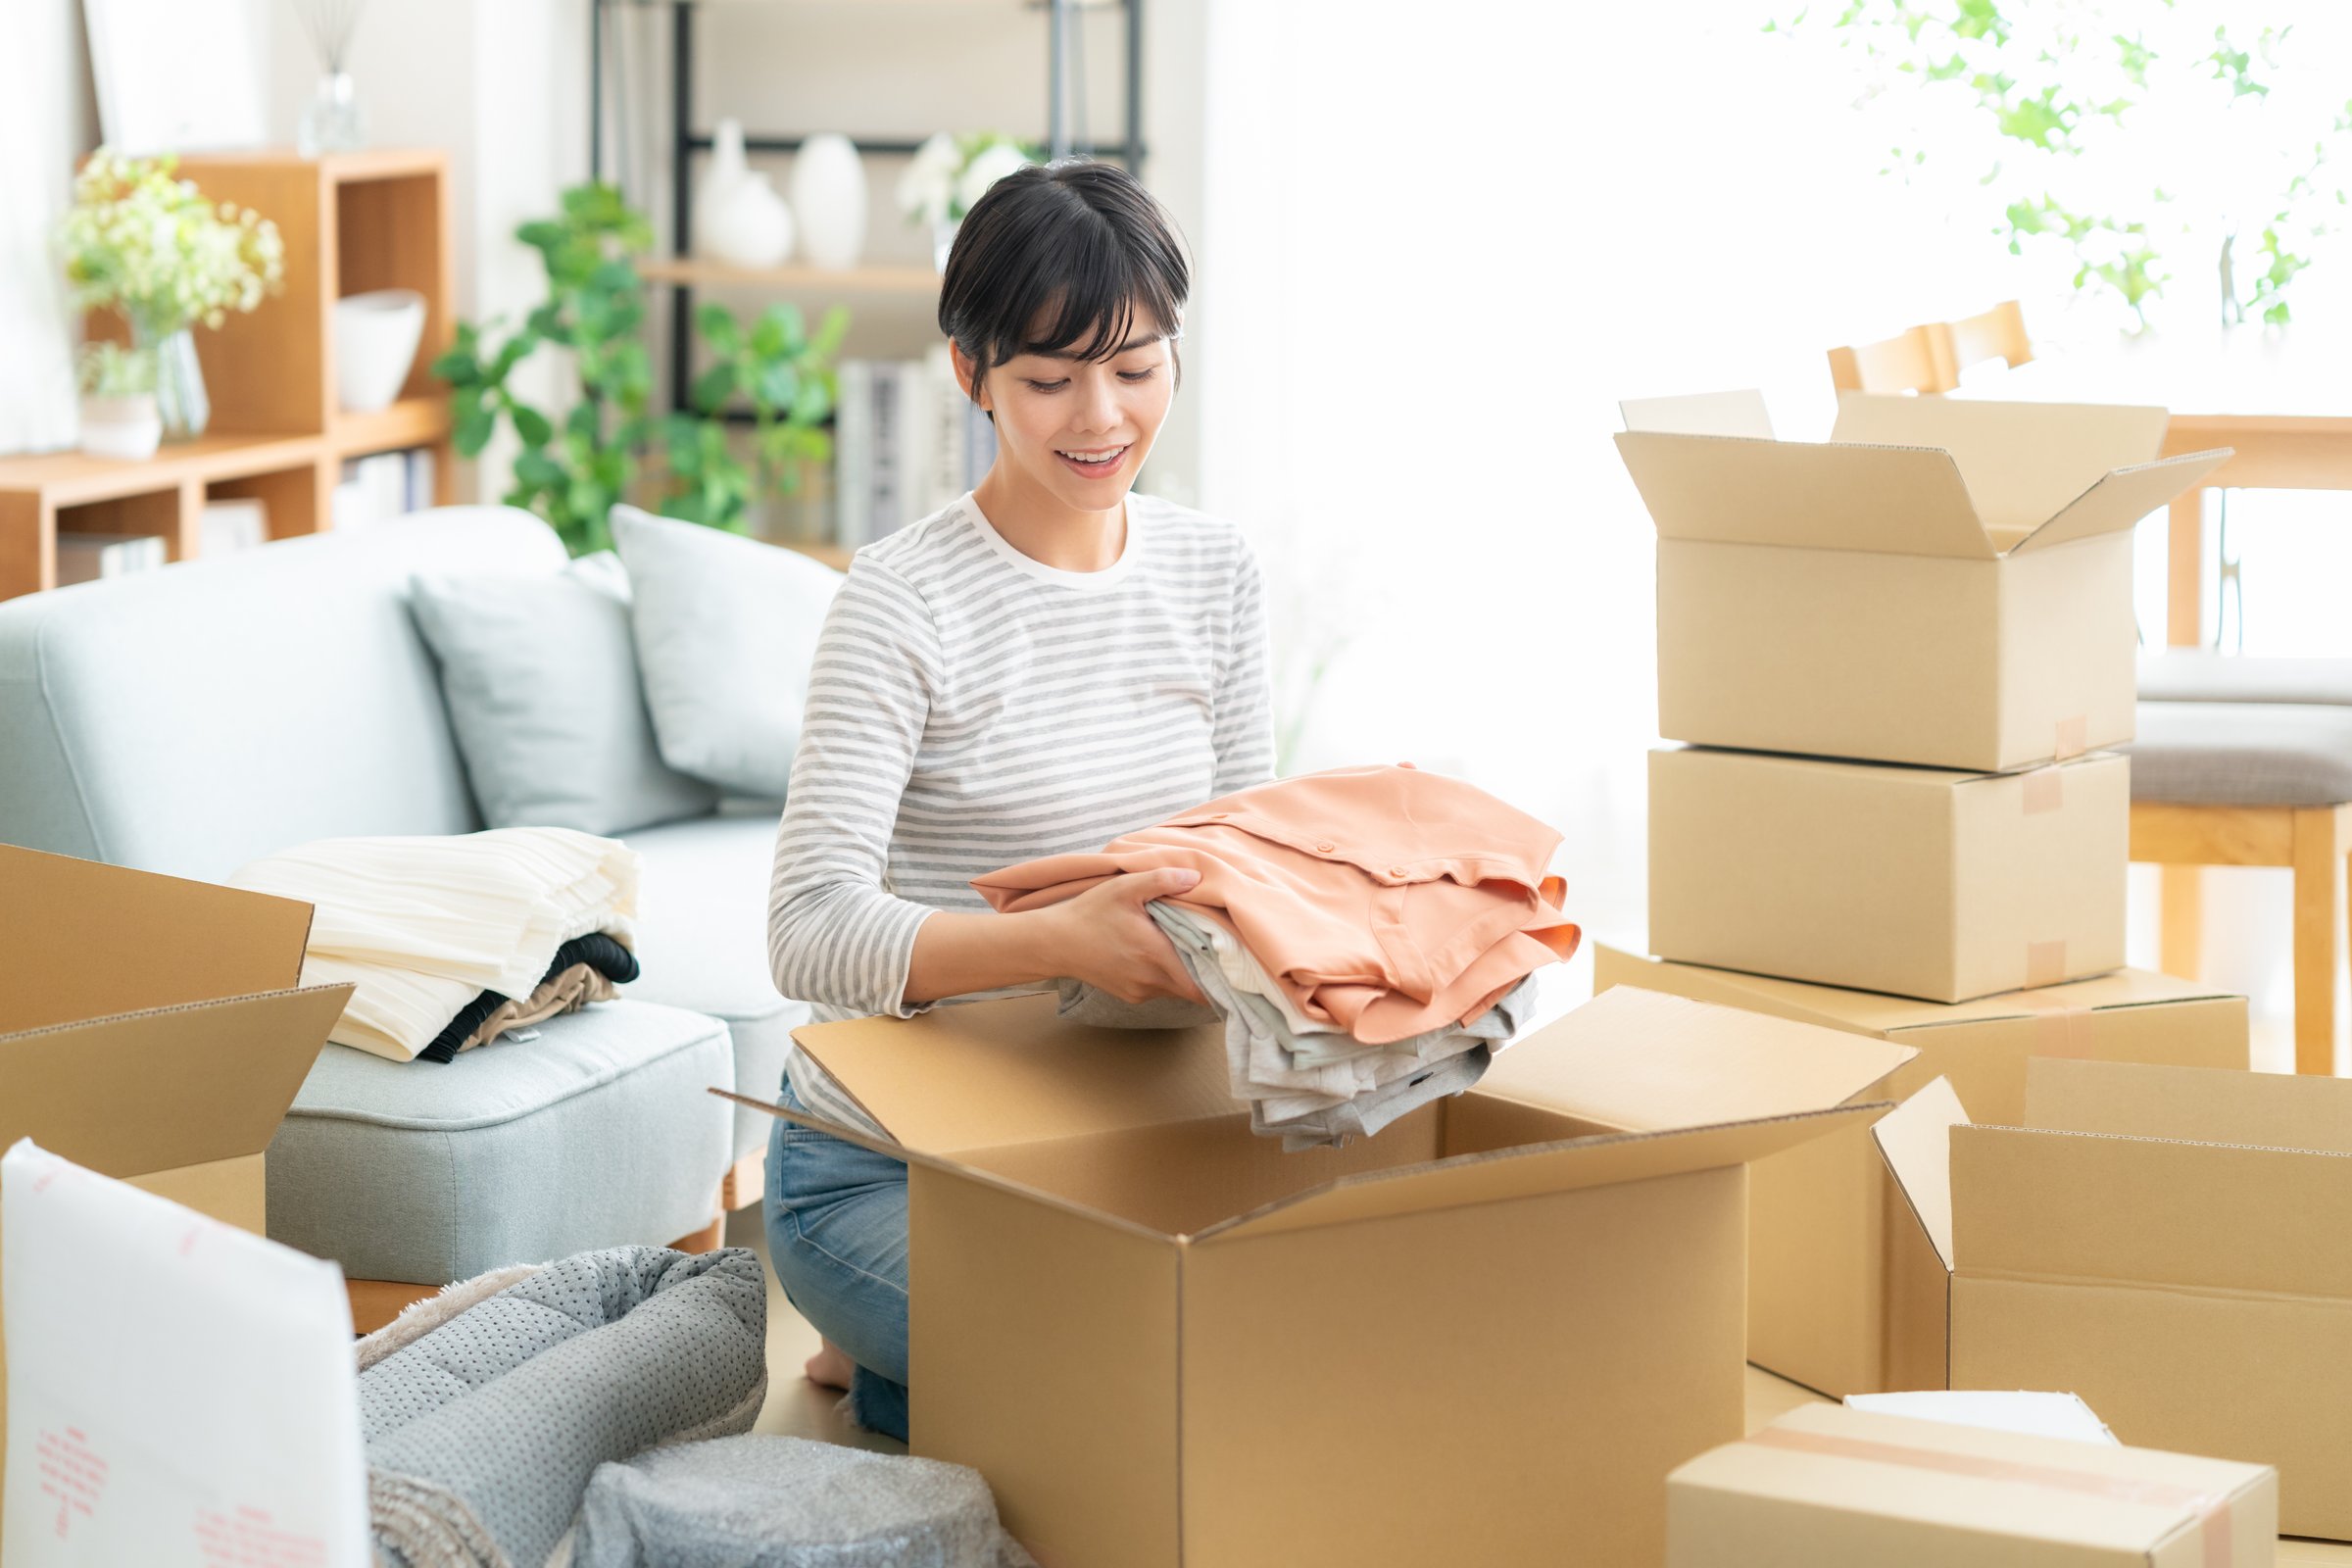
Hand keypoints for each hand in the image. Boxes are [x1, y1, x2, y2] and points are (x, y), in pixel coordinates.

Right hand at [1032, 867, 1210, 1005]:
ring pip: (1177, 990)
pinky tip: (1160, 956)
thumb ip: (1162, 880)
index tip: (1234, 965)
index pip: (1203, 984)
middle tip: (1220, 955)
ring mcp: (1139, 992)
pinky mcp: (1129, 996)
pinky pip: (1158, 990)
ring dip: (1186, 974)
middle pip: (1194, 990)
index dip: (1222, 979)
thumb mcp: (1125, 888)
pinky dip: (1166, 977)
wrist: (1054, 942)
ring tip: (1191, 951)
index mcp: (1156, 955)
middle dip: (1208, 974)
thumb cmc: (1090, 913)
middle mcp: (1151, 980)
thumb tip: (1196, 877)